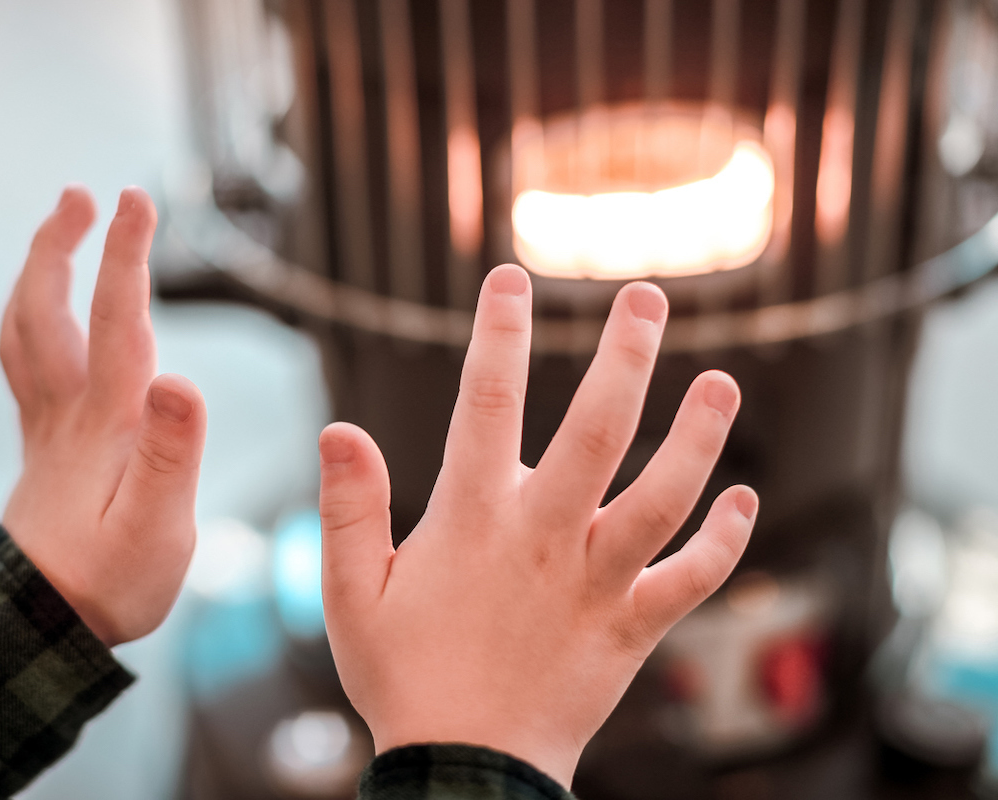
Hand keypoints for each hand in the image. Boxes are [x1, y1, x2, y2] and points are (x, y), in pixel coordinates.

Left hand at [0, 185, 205, 646]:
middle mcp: (67, 413)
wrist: (43, 627)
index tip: (137, 199)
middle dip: (63, 244)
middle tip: (85, 192)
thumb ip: (170, 456)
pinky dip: (30, 316)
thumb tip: (180, 376)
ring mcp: (48, 427)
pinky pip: (25, 361)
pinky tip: (46, 310)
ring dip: (40, 270)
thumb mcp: (156, 530)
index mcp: (103, 424)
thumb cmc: (108, 583)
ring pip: (27, 330)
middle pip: (49, 311)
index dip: (126, 256)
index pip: (116, 321)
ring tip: (63, 227)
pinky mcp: (45, 444)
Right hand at [318, 265, 755, 785]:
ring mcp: (596, 582)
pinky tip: (744, 500)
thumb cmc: (403, 678)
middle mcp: (544, 537)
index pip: (485, 404)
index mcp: (472, 520)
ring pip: (663, 496)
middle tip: (647, 297)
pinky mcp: (630, 628)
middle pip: (599, 429)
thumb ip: (347, 508)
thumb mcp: (349, 594)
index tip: (510, 280)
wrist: (465, 773)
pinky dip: (723, 540)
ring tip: (723, 382)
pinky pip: (691, 579)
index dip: (498, 335)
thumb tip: (338, 428)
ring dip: (699, 438)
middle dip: (626, 355)